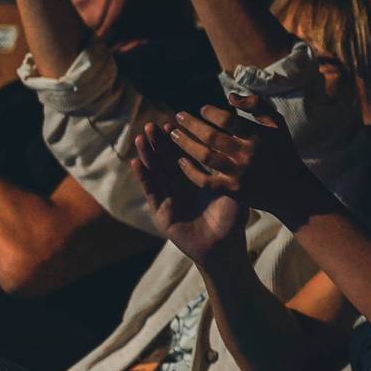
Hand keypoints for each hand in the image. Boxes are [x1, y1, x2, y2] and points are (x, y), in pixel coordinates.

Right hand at [131, 121, 247, 258]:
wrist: (223, 248)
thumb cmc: (232, 219)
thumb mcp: (232, 189)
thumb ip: (228, 168)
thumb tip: (234, 142)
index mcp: (197, 179)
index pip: (184, 154)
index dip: (177, 140)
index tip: (171, 122)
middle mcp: (182, 186)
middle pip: (167, 160)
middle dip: (159, 143)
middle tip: (152, 125)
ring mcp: (170, 198)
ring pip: (156, 172)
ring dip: (148, 155)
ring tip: (141, 138)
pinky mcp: (161, 212)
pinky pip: (151, 192)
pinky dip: (143, 177)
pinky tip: (136, 162)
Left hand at [163, 96, 323, 219]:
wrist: (292, 189)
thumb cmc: (282, 152)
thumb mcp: (277, 124)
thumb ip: (256, 105)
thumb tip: (230, 96)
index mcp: (258, 136)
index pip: (228, 120)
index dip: (211, 113)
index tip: (202, 109)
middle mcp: (247, 155)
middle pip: (211, 137)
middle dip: (191, 125)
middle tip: (178, 117)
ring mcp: (238, 174)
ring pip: (204, 156)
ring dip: (185, 144)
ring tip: (173, 134)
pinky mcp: (232, 190)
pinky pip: (205, 181)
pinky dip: (190, 171)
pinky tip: (180, 161)